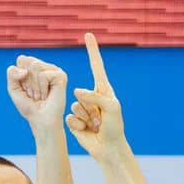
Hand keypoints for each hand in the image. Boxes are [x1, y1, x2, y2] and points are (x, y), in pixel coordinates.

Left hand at [6, 55, 67, 128]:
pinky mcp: (61, 76)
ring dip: (34, 86)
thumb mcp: (13, 88)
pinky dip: (42, 89)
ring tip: (40, 96)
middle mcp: (46, 66)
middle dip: (26, 80)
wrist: (41, 120)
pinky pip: (43, 75)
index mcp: (35, 67)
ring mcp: (54, 70)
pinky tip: (47, 96)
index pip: (22, 59)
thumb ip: (11, 73)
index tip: (26, 89)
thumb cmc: (29, 106)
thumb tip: (25, 70)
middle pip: (27, 61)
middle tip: (33, 93)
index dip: (19, 76)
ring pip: (35, 66)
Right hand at [66, 33, 126, 159]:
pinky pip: (70, 117)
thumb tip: (76, 91)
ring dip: (86, 117)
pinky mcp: (74, 120)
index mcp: (102, 89)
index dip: (92, 50)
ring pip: (75, 106)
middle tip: (101, 120)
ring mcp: (82, 108)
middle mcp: (91, 96)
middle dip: (92, 108)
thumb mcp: (111, 107)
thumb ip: (94, 95)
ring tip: (95, 125)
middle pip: (82, 93)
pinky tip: (87, 130)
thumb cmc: (114, 127)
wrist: (108, 148)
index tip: (88, 35)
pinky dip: (78, 125)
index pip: (96, 66)